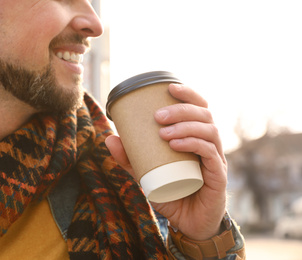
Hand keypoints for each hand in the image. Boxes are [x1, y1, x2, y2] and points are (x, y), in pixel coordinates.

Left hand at [105, 84, 226, 240]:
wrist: (189, 225)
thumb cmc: (172, 194)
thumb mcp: (146, 174)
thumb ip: (129, 158)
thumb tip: (109, 138)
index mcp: (197, 138)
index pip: (199, 109)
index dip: (189, 94)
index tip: (170, 87)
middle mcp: (209, 144)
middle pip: (204, 115)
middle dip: (182, 109)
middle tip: (158, 115)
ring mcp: (216, 159)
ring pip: (210, 130)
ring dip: (186, 126)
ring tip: (163, 132)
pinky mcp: (218, 175)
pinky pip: (210, 153)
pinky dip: (193, 144)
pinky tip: (176, 144)